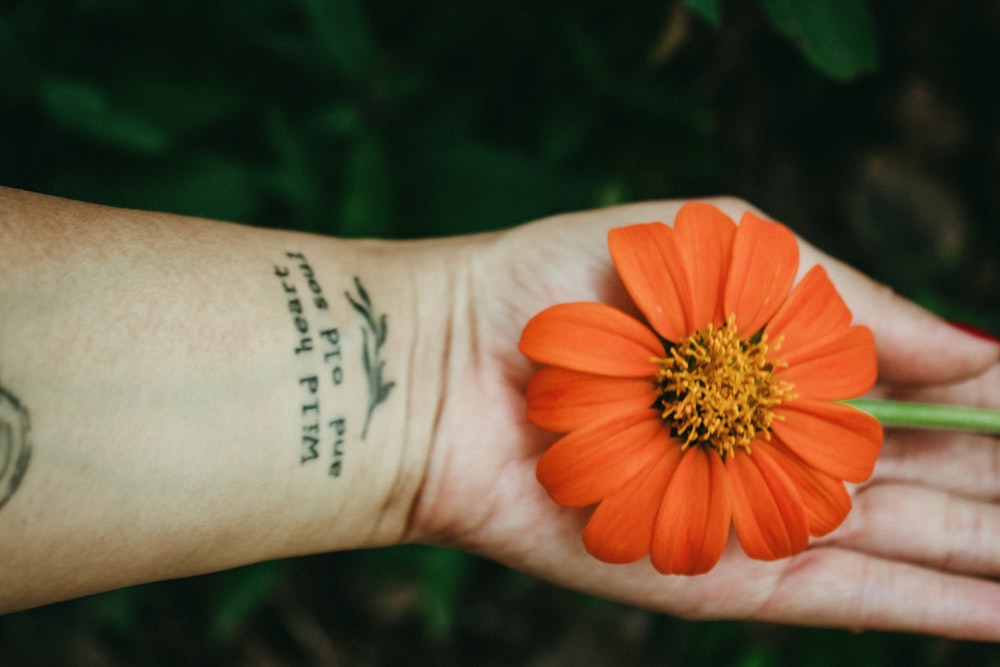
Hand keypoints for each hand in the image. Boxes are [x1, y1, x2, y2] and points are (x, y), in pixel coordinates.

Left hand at [409, 198, 999, 639]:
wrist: (450, 365)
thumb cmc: (578, 288)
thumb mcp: (735, 257)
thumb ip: (856, 306)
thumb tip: (985, 352)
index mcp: (785, 365)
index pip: (927, 394)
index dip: (994, 409)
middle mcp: (779, 445)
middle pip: (932, 479)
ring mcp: (754, 515)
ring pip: (909, 545)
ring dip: (993, 552)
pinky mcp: (719, 575)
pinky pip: (847, 597)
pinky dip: (934, 607)